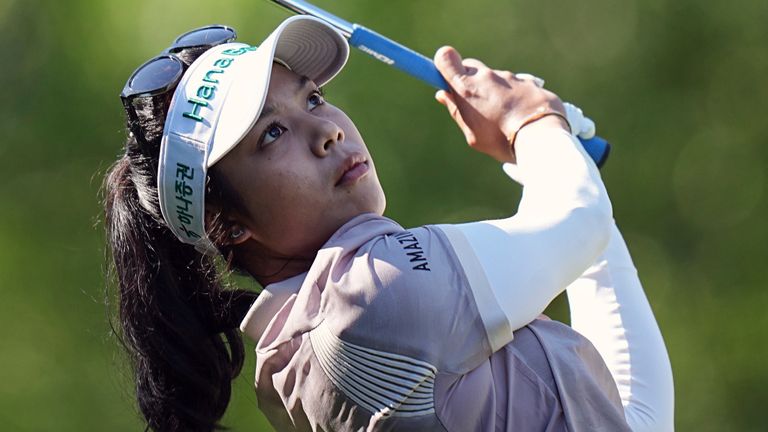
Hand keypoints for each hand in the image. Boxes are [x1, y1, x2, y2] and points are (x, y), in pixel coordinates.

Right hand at [433, 46, 568, 162]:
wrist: (541, 138)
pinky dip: (518, 98)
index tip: (447, 77)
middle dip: (470, 80)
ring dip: (497, 93)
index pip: (445, 58)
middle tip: (476, 104)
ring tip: (506, 119)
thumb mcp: (472, 133)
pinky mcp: (531, 83)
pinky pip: (520, 87)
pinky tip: (523, 117)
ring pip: (497, 79)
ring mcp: (511, 77)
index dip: (444, 64)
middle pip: (472, 67)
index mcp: (467, 88)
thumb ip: (456, 111)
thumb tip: (443, 95)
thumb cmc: (501, 141)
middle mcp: (488, 76)